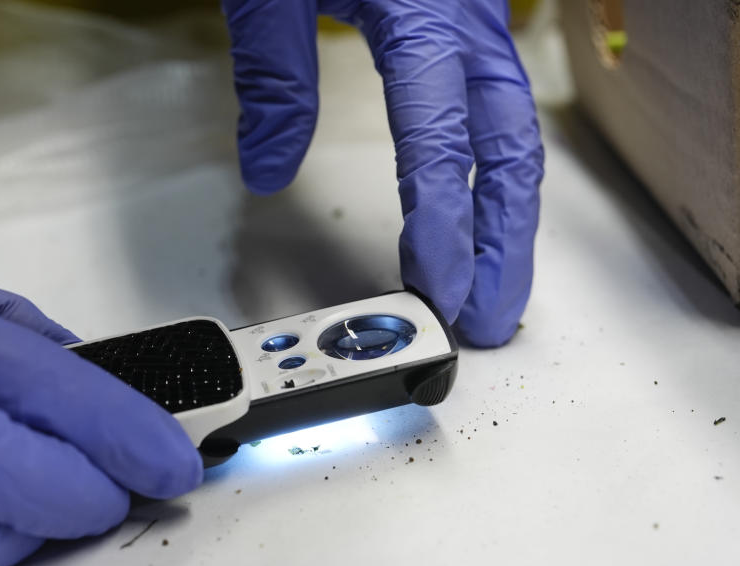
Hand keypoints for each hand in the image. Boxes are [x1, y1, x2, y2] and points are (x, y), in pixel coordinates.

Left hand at [222, 0, 543, 345]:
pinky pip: (495, 104)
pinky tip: (485, 203)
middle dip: (504, 240)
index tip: (439, 289)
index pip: (442, 142)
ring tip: (499, 281)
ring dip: (511, 214)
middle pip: (507, 147)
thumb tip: (270, 167)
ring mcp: (472, 20)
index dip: (446, 225)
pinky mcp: (463, 22)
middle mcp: (463, 19)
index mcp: (420, 11)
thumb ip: (275, 77)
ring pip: (514, 130)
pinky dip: (496, 167)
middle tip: (488, 315)